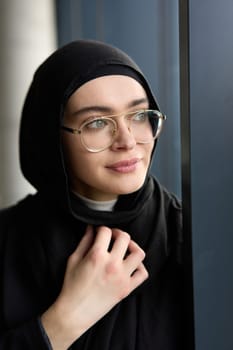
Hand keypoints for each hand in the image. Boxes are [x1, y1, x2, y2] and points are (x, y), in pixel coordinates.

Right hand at [41, 225, 147, 349]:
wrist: (74, 312)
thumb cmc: (71, 286)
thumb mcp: (73, 259)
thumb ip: (84, 241)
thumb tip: (91, 228)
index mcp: (97, 256)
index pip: (106, 231)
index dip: (101, 229)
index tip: (100, 232)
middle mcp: (112, 264)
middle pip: (125, 237)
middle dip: (118, 233)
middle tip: (112, 237)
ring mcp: (122, 277)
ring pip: (138, 253)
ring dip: (133, 247)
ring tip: (125, 248)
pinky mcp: (127, 288)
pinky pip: (142, 274)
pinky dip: (140, 267)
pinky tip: (131, 264)